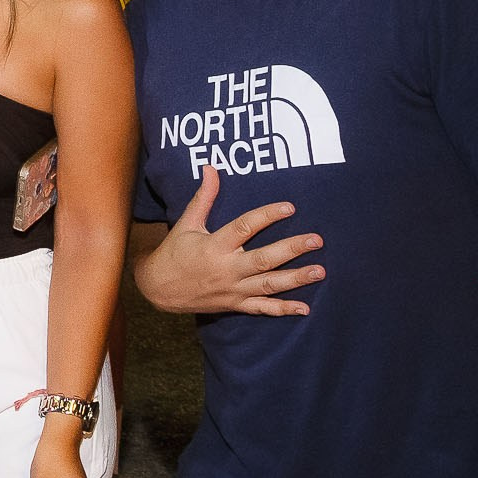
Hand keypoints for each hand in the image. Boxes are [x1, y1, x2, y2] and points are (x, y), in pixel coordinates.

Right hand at [137, 164, 324, 316]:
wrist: (158, 289)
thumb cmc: (174, 252)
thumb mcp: (186, 223)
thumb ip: (204, 197)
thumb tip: (211, 168)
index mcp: (214, 246)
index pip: (245, 227)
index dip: (268, 216)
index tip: (290, 207)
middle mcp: (226, 269)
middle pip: (264, 259)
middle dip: (291, 249)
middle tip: (316, 240)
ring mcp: (232, 289)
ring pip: (268, 285)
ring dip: (295, 278)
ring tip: (319, 270)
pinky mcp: (235, 304)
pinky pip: (262, 308)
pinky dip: (283, 309)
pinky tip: (304, 308)